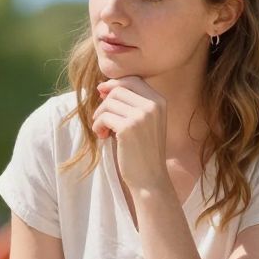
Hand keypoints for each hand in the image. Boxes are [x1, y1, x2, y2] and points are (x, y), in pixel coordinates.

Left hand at [94, 77, 168, 193]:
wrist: (150, 178)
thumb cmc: (143, 150)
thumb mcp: (143, 122)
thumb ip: (129, 103)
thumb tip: (102, 86)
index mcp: (160, 101)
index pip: (132, 80)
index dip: (114, 84)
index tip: (102, 95)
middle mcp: (153, 105)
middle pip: (118, 90)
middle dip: (105, 104)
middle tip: (103, 121)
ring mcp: (142, 116)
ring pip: (109, 103)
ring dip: (100, 116)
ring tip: (104, 131)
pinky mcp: (128, 128)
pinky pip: (104, 117)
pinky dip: (98, 126)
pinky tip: (103, 137)